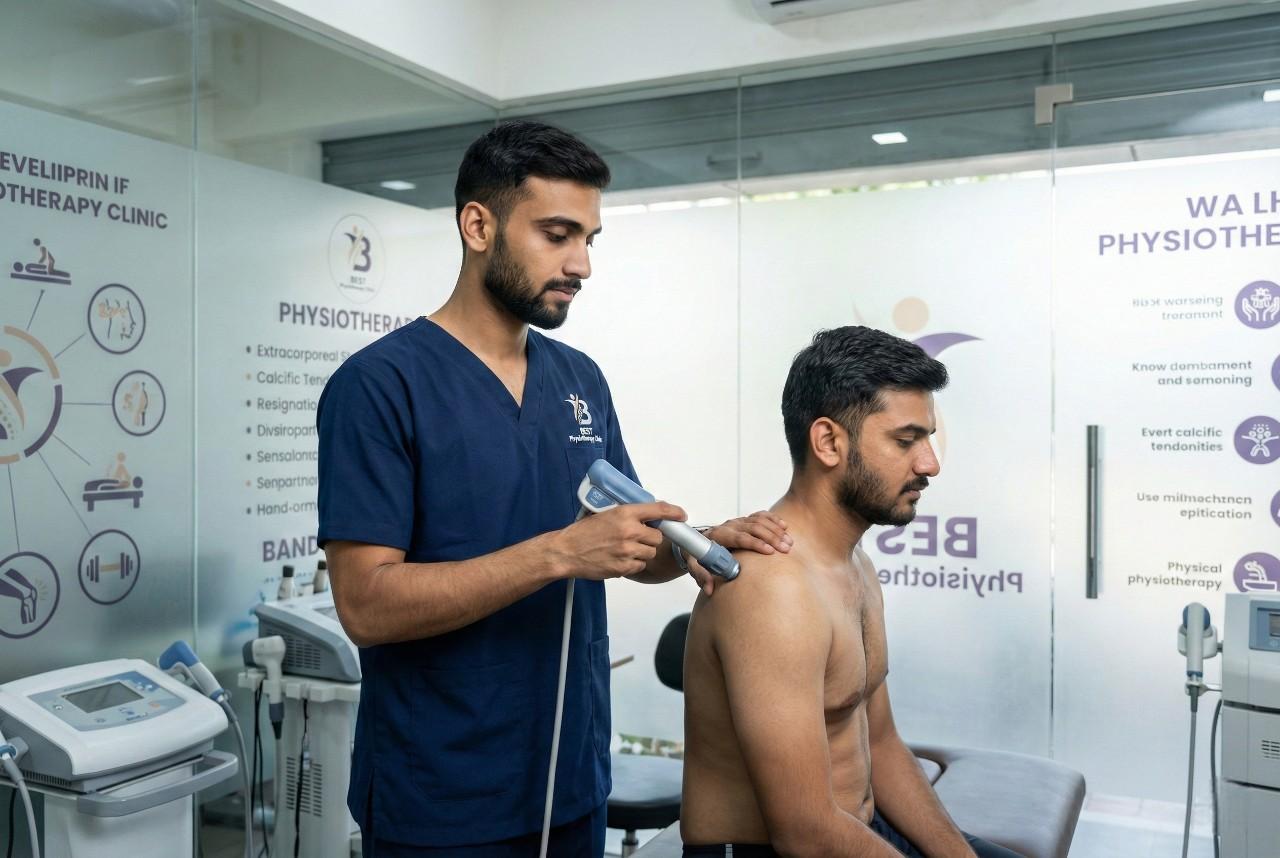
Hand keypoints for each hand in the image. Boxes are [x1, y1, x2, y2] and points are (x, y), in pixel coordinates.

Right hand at [552, 502, 687, 580]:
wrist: (566, 551)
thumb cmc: (582, 532)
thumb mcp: (605, 514)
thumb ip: (626, 514)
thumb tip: (647, 516)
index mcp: (624, 513)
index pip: (657, 509)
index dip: (673, 512)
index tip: (681, 515)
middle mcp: (629, 531)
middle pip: (657, 536)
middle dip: (650, 538)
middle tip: (637, 538)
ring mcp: (627, 551)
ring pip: (650, 552)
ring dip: (643, 551)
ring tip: (626, 549)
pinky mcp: (624, 567)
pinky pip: (640, 565)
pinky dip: (634, 563)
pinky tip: (620, 559)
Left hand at [688, 511, 791, 595]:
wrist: (695, 541)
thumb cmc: (695, 554)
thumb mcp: (693, 565)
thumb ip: (701, 576)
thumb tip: (710, 589)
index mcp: (718, 536)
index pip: (739, 538)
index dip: (755, 543)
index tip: (769, 552)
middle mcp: (729, 526)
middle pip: (753, 528)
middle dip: (771, 538)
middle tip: (786, 549)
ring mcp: (737, 522)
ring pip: (759, 521)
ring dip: (775, 530)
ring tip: (789, 542)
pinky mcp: (743, 521)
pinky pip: (760, 516)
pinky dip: (773, 519)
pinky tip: (784, 526)